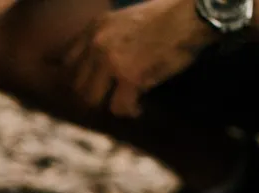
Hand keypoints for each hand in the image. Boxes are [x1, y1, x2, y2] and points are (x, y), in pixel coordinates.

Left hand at [63, 0, 215, 117]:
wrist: (190, 15)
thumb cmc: (166, 16)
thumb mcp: (124, 18)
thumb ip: (107, 37)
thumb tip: (101, 64)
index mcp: (94, 28)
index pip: (67, 62)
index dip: (78, 78)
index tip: (92, 86)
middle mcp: (97, 44)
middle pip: (77, 85)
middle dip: (94, 96)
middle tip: (111, 99)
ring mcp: (111, 61)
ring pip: (92, 100)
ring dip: (108, 106)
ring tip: (125, 104)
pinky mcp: (129, 77)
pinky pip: (118, 108)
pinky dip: (130, 111)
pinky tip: (139, 107)